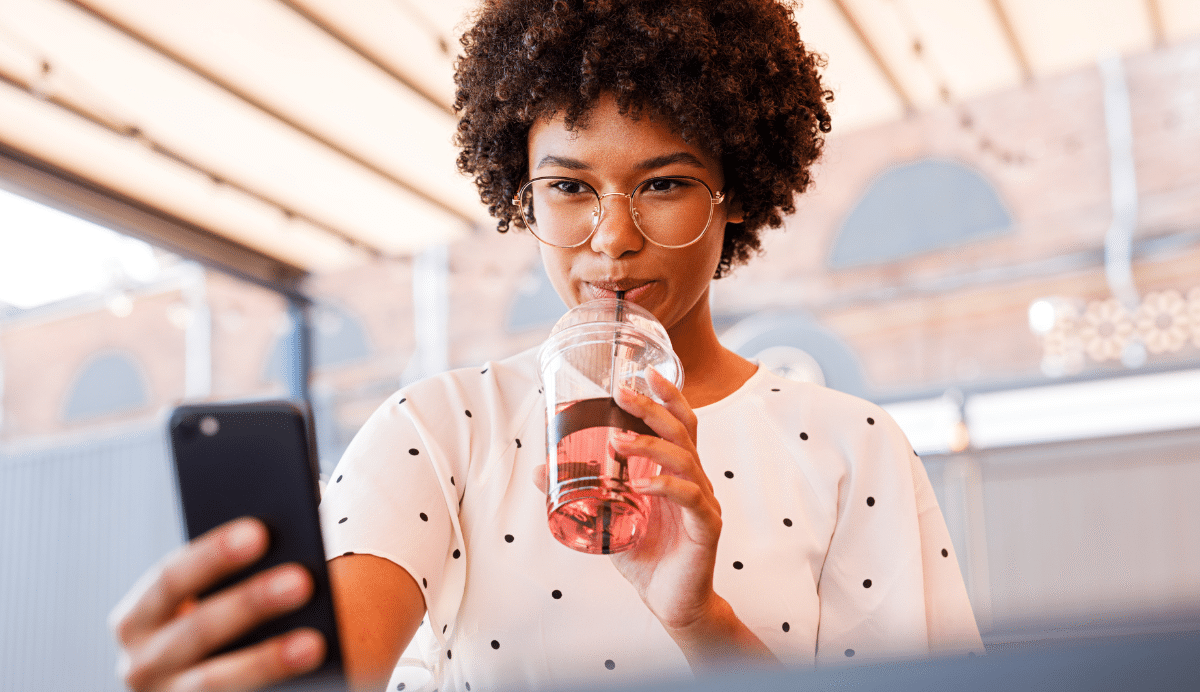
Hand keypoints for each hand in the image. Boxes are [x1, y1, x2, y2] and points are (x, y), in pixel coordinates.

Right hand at [109, 517, 325, 691]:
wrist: (201, 689)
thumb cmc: (216, 630)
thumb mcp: (208, 605)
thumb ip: (232, 579)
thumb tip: (290, 551)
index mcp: (138, 618)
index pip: (171, 578)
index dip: (213, 555)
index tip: (259, 532)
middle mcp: (141, 664)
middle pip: (199, 629)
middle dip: (251, 603)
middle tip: (301, 580)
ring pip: (215, 682)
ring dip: (266, 661)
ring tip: (314, 643)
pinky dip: (270, 689)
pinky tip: (309, 672)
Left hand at [605, 368, 723, 630]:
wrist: (673, 604)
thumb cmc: (647, 558)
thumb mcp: (607, 519)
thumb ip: (582, 492)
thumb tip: (540, 470)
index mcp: (677, 472)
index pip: (679, 424)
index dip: (666, 396)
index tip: (644, 373)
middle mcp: (694, 480)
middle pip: (682, 431)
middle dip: (652, 408)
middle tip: (623, 394)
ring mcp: (703, 502)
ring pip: (684, 458)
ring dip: (650, 444)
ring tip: (619, 439)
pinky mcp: (706, 526)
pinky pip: (689, 497)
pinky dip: (665, 486)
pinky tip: (642, 484)